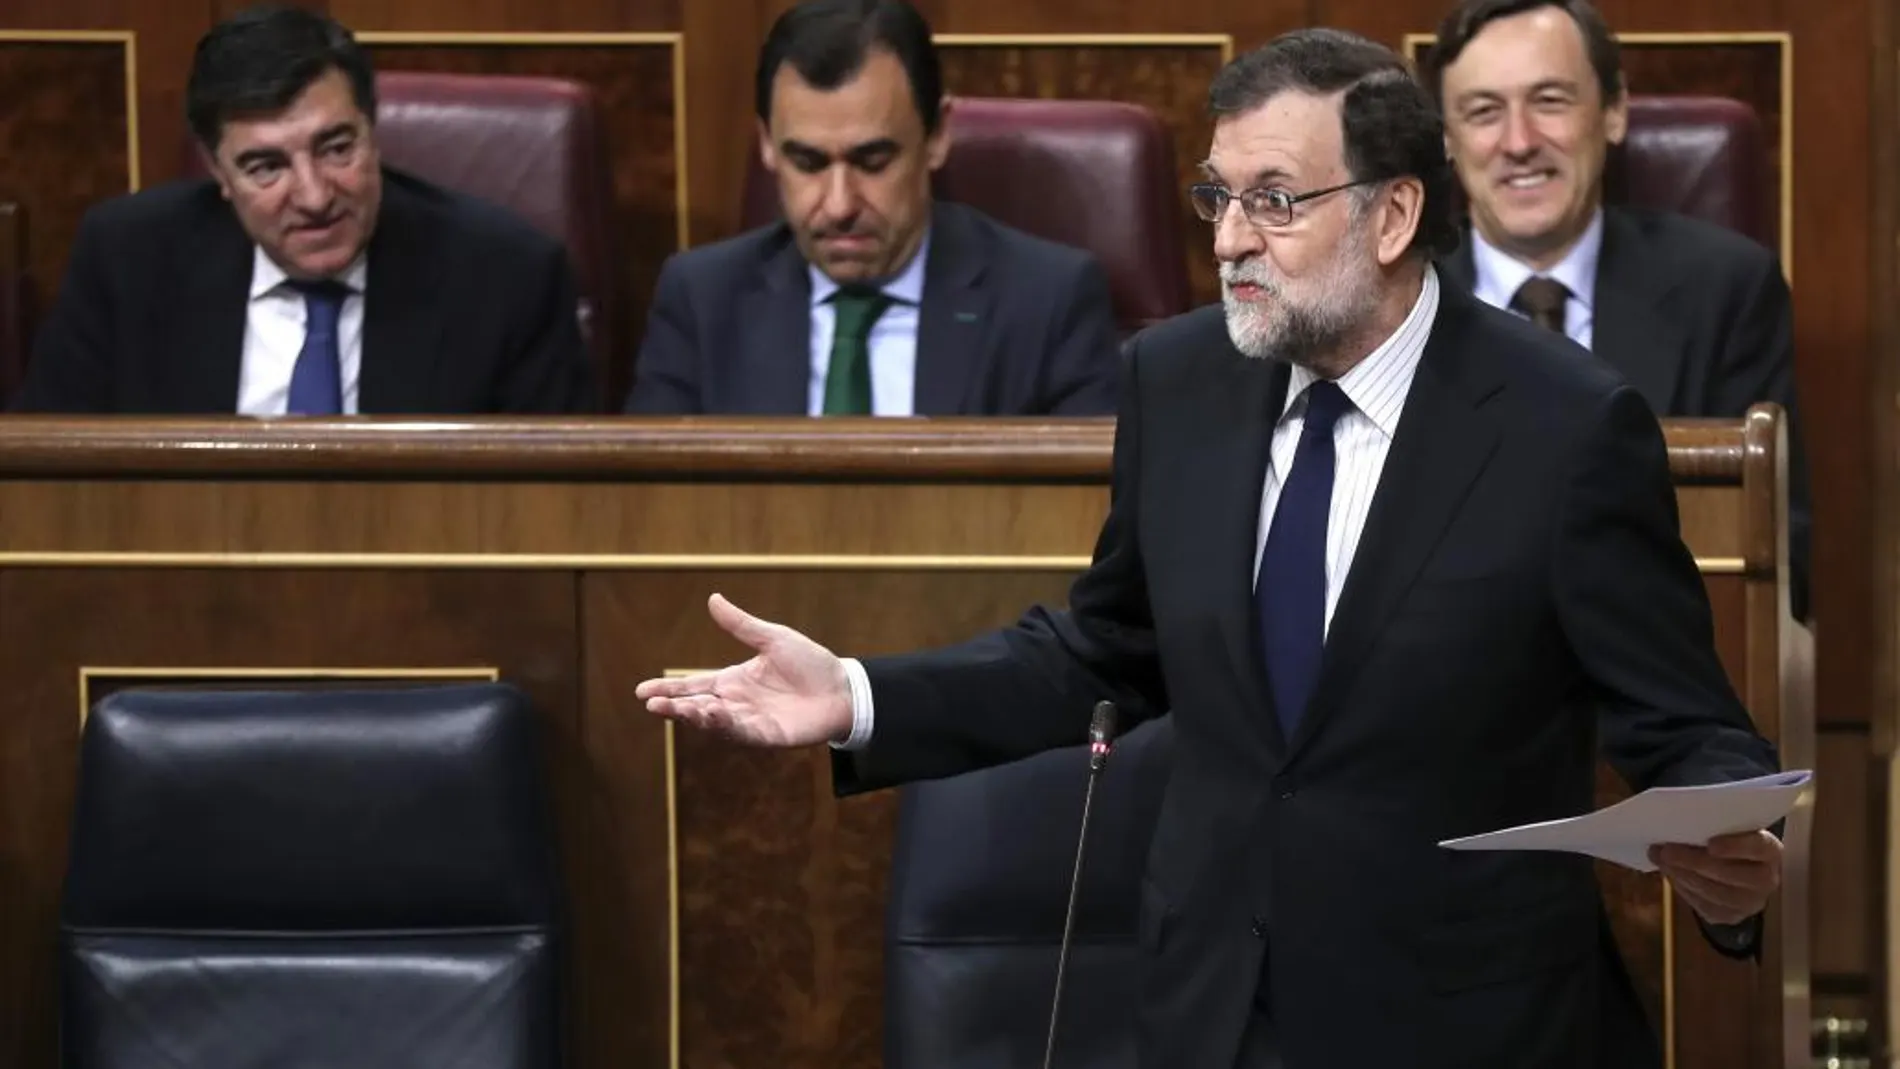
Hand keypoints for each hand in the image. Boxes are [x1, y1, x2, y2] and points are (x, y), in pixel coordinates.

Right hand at [633, 593, 853, 747]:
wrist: (843, 688)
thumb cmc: (810, 663)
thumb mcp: (772, 638)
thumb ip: (741, 624)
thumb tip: (712, 599)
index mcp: (733, 681)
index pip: (693, 685)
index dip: (669, 689)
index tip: (641, 692)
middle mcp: (736, 703)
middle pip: (697, 706)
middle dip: (674, 706)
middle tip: (650, 704)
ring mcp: (750, 721)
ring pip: (714, 723)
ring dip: (695, 717)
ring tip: (677, 708)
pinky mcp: (768, 735)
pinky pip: (741, 732)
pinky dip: (725, 725)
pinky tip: (713, 714)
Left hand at [1649, 829, 1782, 925]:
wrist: (1737, 867)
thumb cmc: (1729, 839)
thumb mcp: (1728, 827)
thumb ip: (1714, 824)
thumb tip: (1680, 821)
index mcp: (1770, 851)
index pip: (1759, 847)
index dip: (1736, 847)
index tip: (1711, 844)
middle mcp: (1766, 879)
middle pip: (1732, 874)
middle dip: (1694, 862)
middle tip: (1666, 851)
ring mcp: (1750, 902)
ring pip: (1716, 894)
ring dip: (1683, 876)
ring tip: (1662, 860)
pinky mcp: (1731, 916)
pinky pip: (1705, 906)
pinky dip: (1684, 889)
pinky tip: (1671, 874)